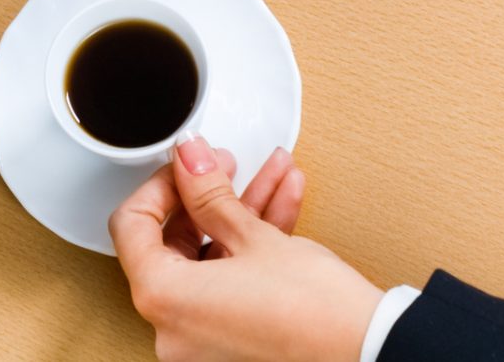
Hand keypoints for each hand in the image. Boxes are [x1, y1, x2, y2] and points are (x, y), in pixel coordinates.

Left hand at [111, 137, 382, 361]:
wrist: (371, 352)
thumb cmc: (316, 313)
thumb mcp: (253, 236)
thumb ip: (209, 192)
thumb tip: (187, 161)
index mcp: (163, 302)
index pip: (132, 227)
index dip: (160, 185)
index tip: (185, 164)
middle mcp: (175, 330)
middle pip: (173, 242)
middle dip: (208, 195)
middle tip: (225, 164)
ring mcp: (206, 339)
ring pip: (212, 258)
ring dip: (242, 210)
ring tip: (271, 173)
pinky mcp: (237, 338)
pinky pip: (232, 281)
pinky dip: (253, 244)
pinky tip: (282, 202)